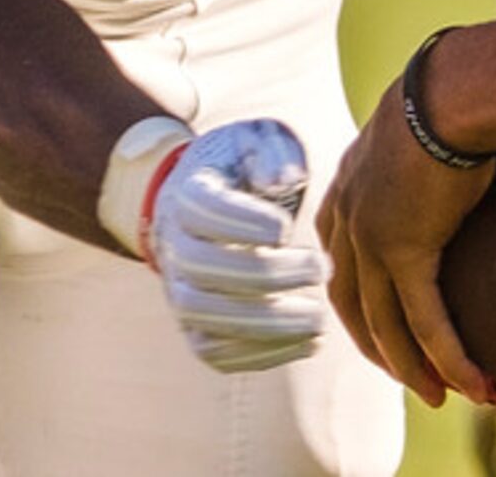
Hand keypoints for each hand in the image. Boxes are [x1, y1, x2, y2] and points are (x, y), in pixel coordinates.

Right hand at [102, 116, 332, 373]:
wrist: (209, 202)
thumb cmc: (247, 168)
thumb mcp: (260, 141)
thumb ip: (273, 154)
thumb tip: (283, 179)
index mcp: (188, 195)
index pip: (204, 212)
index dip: (242, 223)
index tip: (287, 227)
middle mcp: (174, 247)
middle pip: (204, 271)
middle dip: (265, 275)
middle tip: (321, 268)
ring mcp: (180, 292)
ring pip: (206, 319)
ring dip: (264, 324)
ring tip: (319, 319)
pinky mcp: (197, 328)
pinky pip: (218, 353)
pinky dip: (261, 355)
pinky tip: (309, 342)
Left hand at [323, 77, 495, 407]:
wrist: (458, 88)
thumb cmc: (453, 94)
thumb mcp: (424, 128)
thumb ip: (424, 154)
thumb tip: (457, 146)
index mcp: (348, 186)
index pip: (341, 259)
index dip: (358, 298)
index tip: (380, 321)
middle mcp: (349, 216)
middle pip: (352, 302)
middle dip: (378, 344)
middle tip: (407, 374)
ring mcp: (371, 237)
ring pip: (385, 323)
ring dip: (410, 366)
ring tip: (437, 394)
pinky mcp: (405, 251)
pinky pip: (423, 319)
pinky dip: (445, 355)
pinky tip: (466, 381)